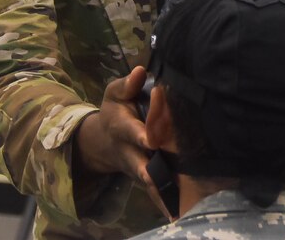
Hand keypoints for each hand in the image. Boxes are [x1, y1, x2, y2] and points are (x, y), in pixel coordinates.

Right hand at [74, 66, 171, 218]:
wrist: (104, 142)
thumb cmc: (115, 111)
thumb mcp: (115, 94)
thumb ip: (127, 85)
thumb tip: (140, 71)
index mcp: (122, 128)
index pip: (132, 131)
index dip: (141, 135)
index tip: (151, 139)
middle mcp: (131, 152)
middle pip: (141, 164)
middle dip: (151, 172)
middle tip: (164, 178)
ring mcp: (139, 169)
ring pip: (151, 183)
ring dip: (162, 193)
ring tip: (178, 206)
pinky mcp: (148, 179)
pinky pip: (158, 193)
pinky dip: (167, 203)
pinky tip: (180, 214)